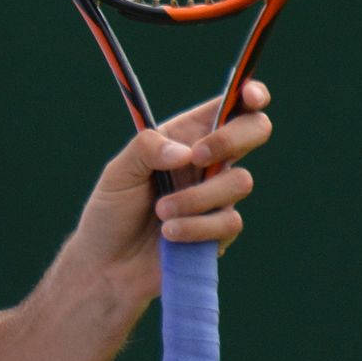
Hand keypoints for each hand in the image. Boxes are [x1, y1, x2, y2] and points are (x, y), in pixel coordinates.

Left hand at [72, 79, 271, 300]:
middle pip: (254, 132)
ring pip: (240, 181)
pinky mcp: (220, 231)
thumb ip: (147, 149)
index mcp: (185, 137)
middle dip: (232, 139)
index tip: (250, 95)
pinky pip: (228, 220)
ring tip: (161, 212)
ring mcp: (217, 196)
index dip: (249, 94)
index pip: (229, 106)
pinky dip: (196, 226)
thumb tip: (186, 152)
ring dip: (196, 197)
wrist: (107, 266)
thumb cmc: (110, 212)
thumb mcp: (118, 172)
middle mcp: (207, 163)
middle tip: (199, 156)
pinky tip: (169, 234)